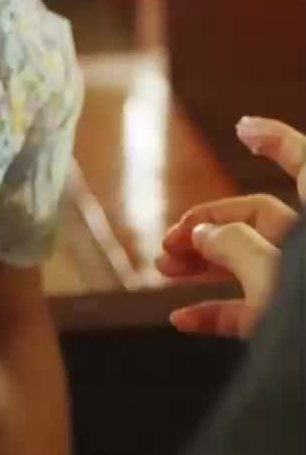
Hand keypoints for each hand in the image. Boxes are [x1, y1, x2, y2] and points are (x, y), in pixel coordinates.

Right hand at [157, 116, 302, 335]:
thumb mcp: (273, 273)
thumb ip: (234, 244)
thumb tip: (207, 233)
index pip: (305, 162)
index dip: (276, 140)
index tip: (243, 127)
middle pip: (261, 218)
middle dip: (210, 224)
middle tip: (170, 242)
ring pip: (253, 263)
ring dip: (206, 264)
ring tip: (164, 269)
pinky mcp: (298, 327)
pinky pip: (256, 310)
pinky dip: (219, 312)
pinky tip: (182, 317)